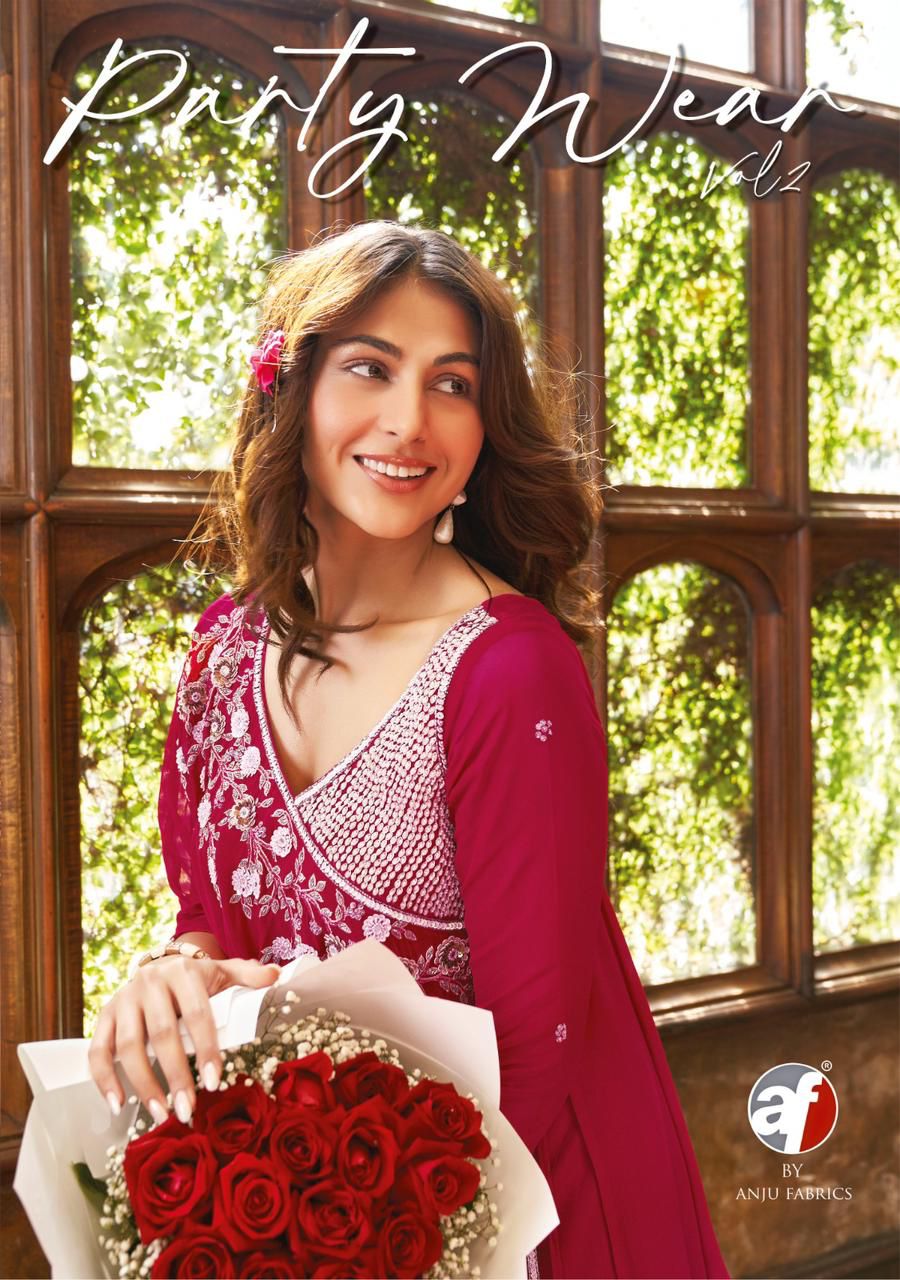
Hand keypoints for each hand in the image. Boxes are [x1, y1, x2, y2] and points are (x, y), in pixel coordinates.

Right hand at [88, 955, 280, 1124]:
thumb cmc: (194, 978)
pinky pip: (98, 1050)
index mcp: (183, 972)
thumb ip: (246, 976)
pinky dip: (104, 1079)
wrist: (157, 966)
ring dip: (144, 1084)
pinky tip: (118, 1104)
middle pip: (162, 1034)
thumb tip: (276, 976)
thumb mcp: (221, 972)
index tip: (214, 1081)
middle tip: (188, 1109)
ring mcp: (123, 1000)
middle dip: (176, 1075)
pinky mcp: (104, 1016)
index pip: (197, 1013)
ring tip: (161, 1113)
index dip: (206, 1048)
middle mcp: (149, 983)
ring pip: (129, 1046)